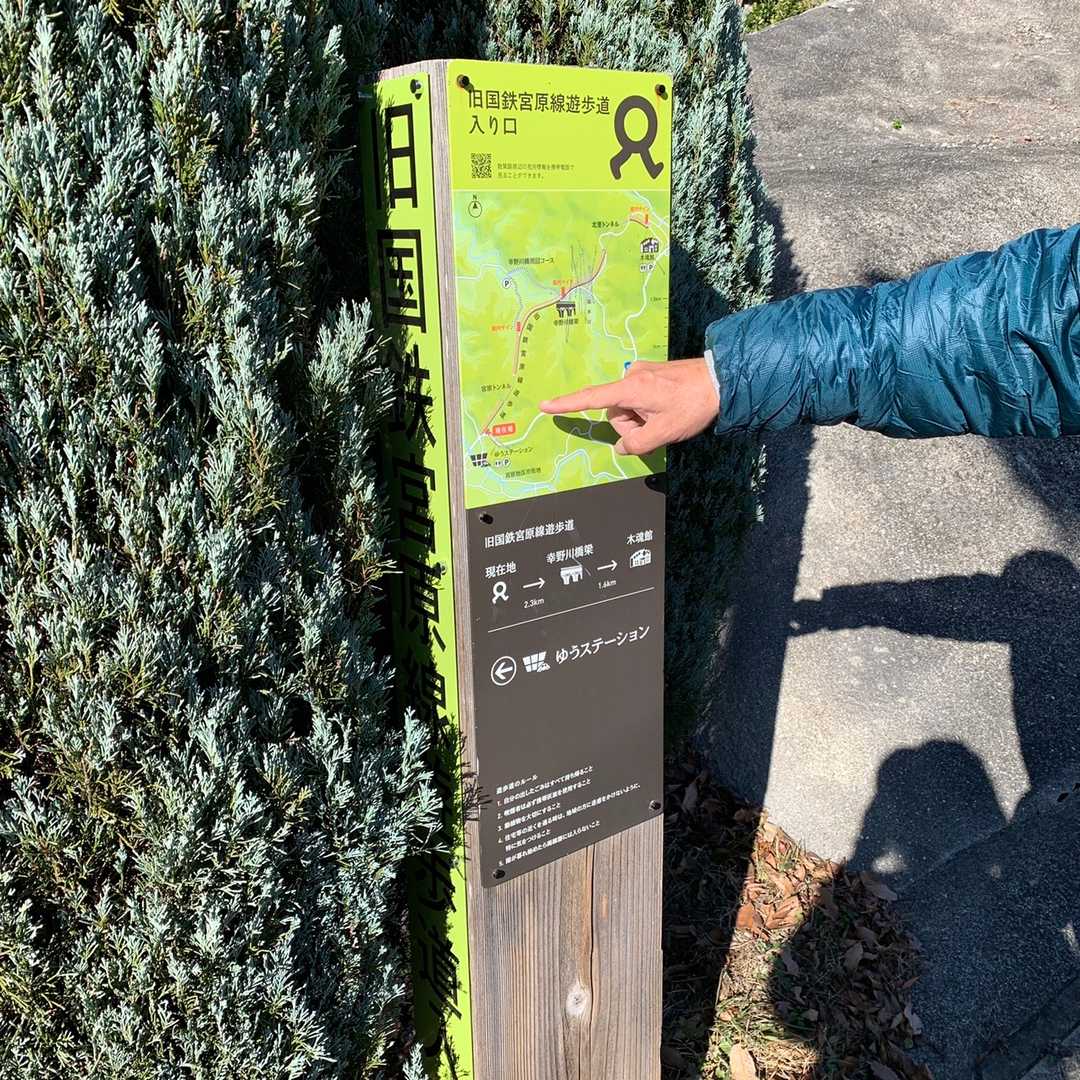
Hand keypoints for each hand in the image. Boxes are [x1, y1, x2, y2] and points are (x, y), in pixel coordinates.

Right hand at [538, 358, 719, 455]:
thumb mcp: (664, 432)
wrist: (722, 379)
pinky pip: (640, 398)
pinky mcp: (652, 373)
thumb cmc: (693, 405)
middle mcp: (632, 376)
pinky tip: (670, 409)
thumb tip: (623, 446)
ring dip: (643, 419)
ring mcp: (642, 373)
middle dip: (632, 426)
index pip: (592, 399)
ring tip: (668, 418)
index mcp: (631, 389)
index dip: (567, 404)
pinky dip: (649, 409)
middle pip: (616, 412)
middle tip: (659, 428)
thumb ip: (637, 443)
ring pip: (629, 407)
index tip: (545, 405)